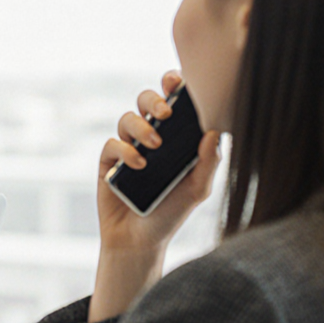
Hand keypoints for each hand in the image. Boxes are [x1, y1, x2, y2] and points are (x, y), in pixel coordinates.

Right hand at [89, 70, 222, 321]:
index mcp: (175, 137)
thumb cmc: (171, 213)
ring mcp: (127, 147)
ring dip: (140, 126)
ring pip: (127, 118)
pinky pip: (112, 144)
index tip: (179, 81)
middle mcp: (150, 136)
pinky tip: (138, 165)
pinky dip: (125, 150)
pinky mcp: (107, 162)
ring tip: (154, 145)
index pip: (174, 101)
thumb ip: (208, 162)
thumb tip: (216, 131)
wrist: (140, 241)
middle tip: (167, 113)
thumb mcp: (197, 189)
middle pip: (146, 100)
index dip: (174, 85)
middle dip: (154, 99)